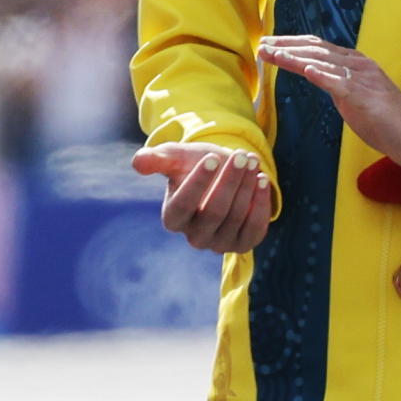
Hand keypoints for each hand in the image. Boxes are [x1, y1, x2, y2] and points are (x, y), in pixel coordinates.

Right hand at [132, 142, 276, 254]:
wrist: (223, 175)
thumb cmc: (194, 165)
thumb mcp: (175, 158)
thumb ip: (156, 159)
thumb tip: (138, 162)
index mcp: (172, 218)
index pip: (182, 205)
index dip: (198, 182)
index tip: (212, 157)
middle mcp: (194, 237)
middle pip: (213, 212)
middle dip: (229, 182)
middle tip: (241, 155)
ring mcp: (219, 244)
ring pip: (236, 217)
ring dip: (246, 187)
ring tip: (252, 161)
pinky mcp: (242, 244)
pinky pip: (254, 228)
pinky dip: (261, 203)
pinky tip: (262, 179)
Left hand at [257, 33, 400, 164]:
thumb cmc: (384, 120)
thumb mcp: (353, 97)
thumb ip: (335, 84)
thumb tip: (315, 76)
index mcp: (355, 64)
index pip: (318, 47)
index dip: (292, 43)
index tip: (268, 45)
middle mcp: (359, 65)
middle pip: (317, 50)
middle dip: (286, 46)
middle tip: (261, 47)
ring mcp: (364, 79)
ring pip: (324, 62)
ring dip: (295, 57)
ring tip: (272, 54)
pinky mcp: (367, 97)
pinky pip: (342, 83)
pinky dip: (323, 75)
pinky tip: (306, 70)